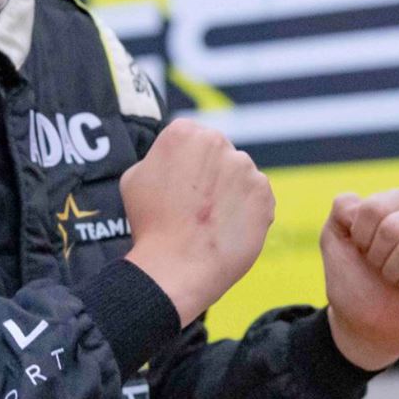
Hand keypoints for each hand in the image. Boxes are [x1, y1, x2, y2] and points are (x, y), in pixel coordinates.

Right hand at [120, 119, 274, 324]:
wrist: (177, 266)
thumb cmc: (151, 224)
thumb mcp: (135, 177)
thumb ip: (160, 158)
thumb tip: (175, 159)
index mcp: (184, 132)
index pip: (191, 138)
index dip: (183, 164)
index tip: (179, 185)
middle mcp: (218, 142)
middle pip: (218, 153)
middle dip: (210, 174)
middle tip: (195, 205)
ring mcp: (245, 168)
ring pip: (239, 175)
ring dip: (230, 191)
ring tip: (210, 221)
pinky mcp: (264, 193)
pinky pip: (257, 197)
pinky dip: (247, 210)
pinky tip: (227, 228)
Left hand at [321, 190, 398, 370]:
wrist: (364, 325)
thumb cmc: (353, 280)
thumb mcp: (333, 240)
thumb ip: (342, 208)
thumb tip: (365, 202)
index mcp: (396, 204)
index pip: (376, 206)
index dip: (361, 234)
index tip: (360, 249)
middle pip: (394, 225)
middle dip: (376, 254)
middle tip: (377, 266)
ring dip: (392, 271)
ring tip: (392, 279)